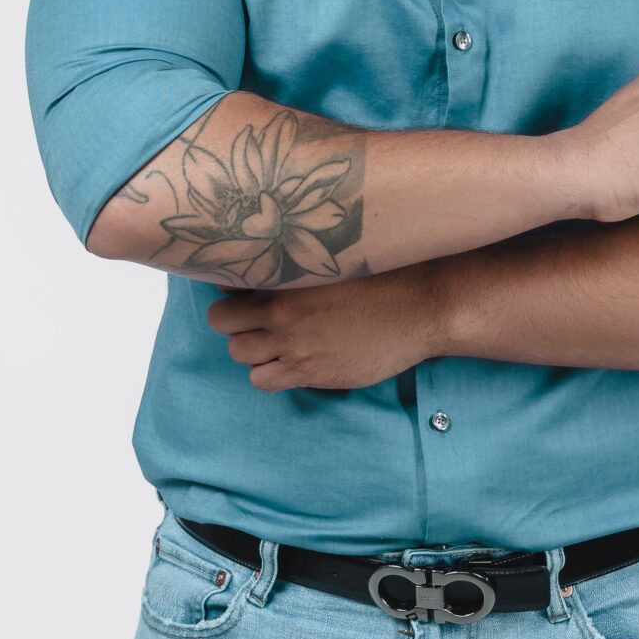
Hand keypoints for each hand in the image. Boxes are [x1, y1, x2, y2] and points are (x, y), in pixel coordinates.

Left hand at [206, 264, 447, 391]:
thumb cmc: (383, 278)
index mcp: (286, 274)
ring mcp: (291, 343)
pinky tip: (289, 364)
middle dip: (234, 322)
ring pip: (238, 353)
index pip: (227, 283)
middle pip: (221, 321)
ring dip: (252, 349)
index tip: (245, 293)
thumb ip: (301, 262)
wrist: (417, 308)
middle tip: (256, 321)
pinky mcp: (307, 371)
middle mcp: (279, 309)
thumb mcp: (335, 258)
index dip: (233, 290)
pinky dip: (269, 374)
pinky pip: (262, 380)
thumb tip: (276, 265)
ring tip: (276, 344)